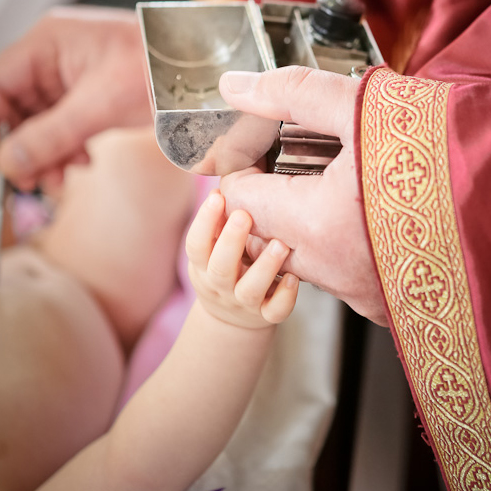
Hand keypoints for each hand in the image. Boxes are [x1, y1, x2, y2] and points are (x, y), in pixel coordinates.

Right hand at [0, 6, 151, 190]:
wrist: (205, 71)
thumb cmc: (158, 69)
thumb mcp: (100, 106)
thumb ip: (51, 136)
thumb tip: (8, 164)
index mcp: (47, 42)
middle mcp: (54, 55)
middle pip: (17, 109)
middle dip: (25, 151)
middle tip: (32, 186)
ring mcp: (73, 74)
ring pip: (41, 123)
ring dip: (48, 156)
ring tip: (61, 183)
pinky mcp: (92, 93)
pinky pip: (65, 125)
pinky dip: (68, 149)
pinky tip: (83, 164)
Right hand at [185, 190, 298, 328]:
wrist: (229, 319)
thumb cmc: (224, 268)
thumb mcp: (212, 248)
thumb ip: (220, 221)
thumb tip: (234, 172)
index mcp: (203, 265)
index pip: (196, 245)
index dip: (204, 221)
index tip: (218, 196)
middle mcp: (220, 285)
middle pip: (220, 267)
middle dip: (231, 241)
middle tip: (244, 215)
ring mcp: (243, 302)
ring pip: (250, 290)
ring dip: (265, 267)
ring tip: (280, 245)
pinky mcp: (265, 315)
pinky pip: (274, 311)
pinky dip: (285, 296)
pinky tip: (294, 277)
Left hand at [218, 66, 386, 325]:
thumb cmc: (450, 150)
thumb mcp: (367, 105)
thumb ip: (293, 94)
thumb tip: (236, 87)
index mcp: (314, 224)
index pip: (234, 197)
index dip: (242, 160)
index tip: (266, 137)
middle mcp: (329, 271)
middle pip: (261, 230)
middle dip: (270, 189)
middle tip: (302, 153)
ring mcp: (360, 294)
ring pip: (299, 253)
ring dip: (305, 216)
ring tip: (342, 176)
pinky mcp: (387, 303)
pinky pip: (339, 272)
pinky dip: (340, 241)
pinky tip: (371, 209)